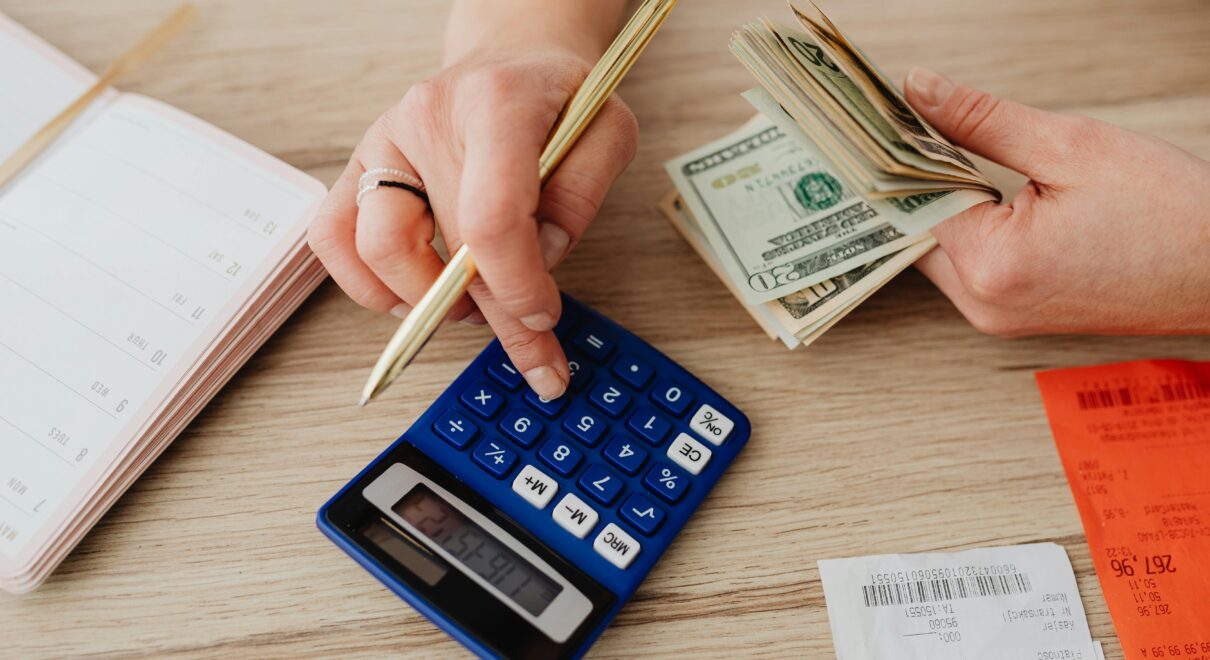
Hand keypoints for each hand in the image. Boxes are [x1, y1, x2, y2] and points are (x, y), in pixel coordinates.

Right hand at [308, 48, 637, 398]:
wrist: (511, 61)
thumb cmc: (557, 99)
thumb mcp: (607, 131)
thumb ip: (583, 195)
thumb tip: (540, 260)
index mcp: (495, 104)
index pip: (492, 216)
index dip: (517, 286)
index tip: (543, 317)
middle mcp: (426, 119)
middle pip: (445, 247)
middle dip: (494, 316)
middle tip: (533, 351)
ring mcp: (384, 142)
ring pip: (376, 250)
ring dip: (426, 302)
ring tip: (473, 307)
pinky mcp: (359, 167)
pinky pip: (333, 239)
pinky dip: (368, 284)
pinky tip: (415, 296)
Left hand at [904, 67, 1209, 335]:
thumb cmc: (1168, 211)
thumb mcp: (1070, 145)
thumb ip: (981, 119)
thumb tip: (919, 90)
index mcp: (992, 267)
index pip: (913, 199)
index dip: (901, 151)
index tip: (889, 115)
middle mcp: (983, 305)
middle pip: (917, 230)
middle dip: (917, 177)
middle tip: (910, 124)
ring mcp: (997, 317)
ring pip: (938, 248)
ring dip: (942, 201)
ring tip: (949, 149)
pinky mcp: (1013, 316)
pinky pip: (968, 264)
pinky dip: (967, 226)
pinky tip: (979, 188)